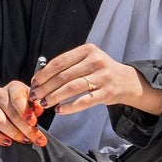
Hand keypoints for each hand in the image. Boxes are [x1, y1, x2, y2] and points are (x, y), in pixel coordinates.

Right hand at [0, 80, 44, 146]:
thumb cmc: (19, 102)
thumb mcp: (30, 99)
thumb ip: (35, 104)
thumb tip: (39, 109)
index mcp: (14, 88)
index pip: (17, 99)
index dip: (25, 111)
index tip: (34, 122)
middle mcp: (0, 95)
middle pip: (12, 114)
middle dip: (27, 130)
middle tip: (38, 140)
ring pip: (0, 122)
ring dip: (14, 134)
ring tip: (26, 141)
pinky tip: (8, 142)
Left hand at [29, 43, 158, 115]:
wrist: (127, 81)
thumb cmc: (101, 71)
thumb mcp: (88, 60)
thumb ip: (69, 65)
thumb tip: (41, 77)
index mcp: (88, 50)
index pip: (60, 62)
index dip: (44, 73)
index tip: (34, 83)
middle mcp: (96, 61)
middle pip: (64, 76)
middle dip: (45, 87)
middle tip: (34, 96)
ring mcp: (102, 77)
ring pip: (72, 88)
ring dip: (54, 97)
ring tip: (44, 104)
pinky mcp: (107, 93)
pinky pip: (84, 101)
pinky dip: (70, 107)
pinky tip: (59, 110)